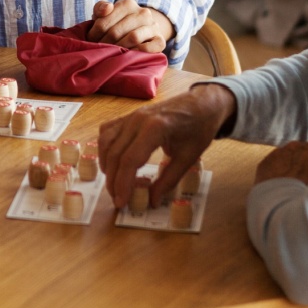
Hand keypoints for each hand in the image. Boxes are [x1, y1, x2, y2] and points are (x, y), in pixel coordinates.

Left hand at [86, 0, 173, 53]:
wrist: (141, 30)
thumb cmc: (117, 22)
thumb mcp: (106, 13)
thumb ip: (100, 8)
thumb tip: (108, 7)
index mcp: (128, 4)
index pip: (105, 19)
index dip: (94, 33)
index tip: (90, 40)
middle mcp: (143, 13)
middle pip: (117, 30)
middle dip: (104, 42)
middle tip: (98, 50)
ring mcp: (154, 26)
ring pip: (133, 37)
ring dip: (118, 48)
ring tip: (110, 53)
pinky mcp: (160, 41)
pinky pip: (147, 48)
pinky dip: (135, 52)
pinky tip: (127, 55)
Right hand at [98, 83, 235, 207]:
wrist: (202, 104)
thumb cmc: (199, 129)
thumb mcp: (188, 158)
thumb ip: (168, 180)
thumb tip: (152, 200)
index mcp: (155, 128)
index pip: (130, 160)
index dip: (122, 184)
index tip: (122, 202)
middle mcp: (137, 119)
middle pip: (115, 153)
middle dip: (113, 180)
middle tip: (117, 199)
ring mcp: (131, 115)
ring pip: (106, 142)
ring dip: (106, 165)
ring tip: (113, 184)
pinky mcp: (129, 115)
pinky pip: (108, 131)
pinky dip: (105, 148)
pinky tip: (111, 162)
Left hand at [255, 137, 307, 185]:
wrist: (284, 208)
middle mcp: (297, 146)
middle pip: (304, 149)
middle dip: (305, 161)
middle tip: (307, 179)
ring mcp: (279, 153)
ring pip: (287, 156)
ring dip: (290, 166)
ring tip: (292, 185)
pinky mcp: (265, 162)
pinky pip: (273, 164)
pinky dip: (276, 172)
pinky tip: (280, 187)